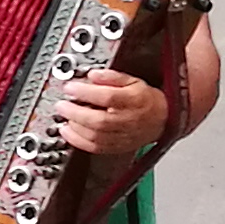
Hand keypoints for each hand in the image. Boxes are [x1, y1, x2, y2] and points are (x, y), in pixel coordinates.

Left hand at [55, 68, 169, 158]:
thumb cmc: (146, 99)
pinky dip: (79, 142)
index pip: (108, 97)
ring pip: (96, 136)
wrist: (162, 119)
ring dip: (75, 128)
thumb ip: (111, 76)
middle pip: (99, 120)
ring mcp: (124, 136)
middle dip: (76, 113)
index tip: (70, 88)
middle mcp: (129, 120)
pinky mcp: (118, 146)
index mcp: (134, 100)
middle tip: (62, 105)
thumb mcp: (132, 80)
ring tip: (64, 118)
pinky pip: (96, 148)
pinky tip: (69, 133)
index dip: (86, 93)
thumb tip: (93, 75)